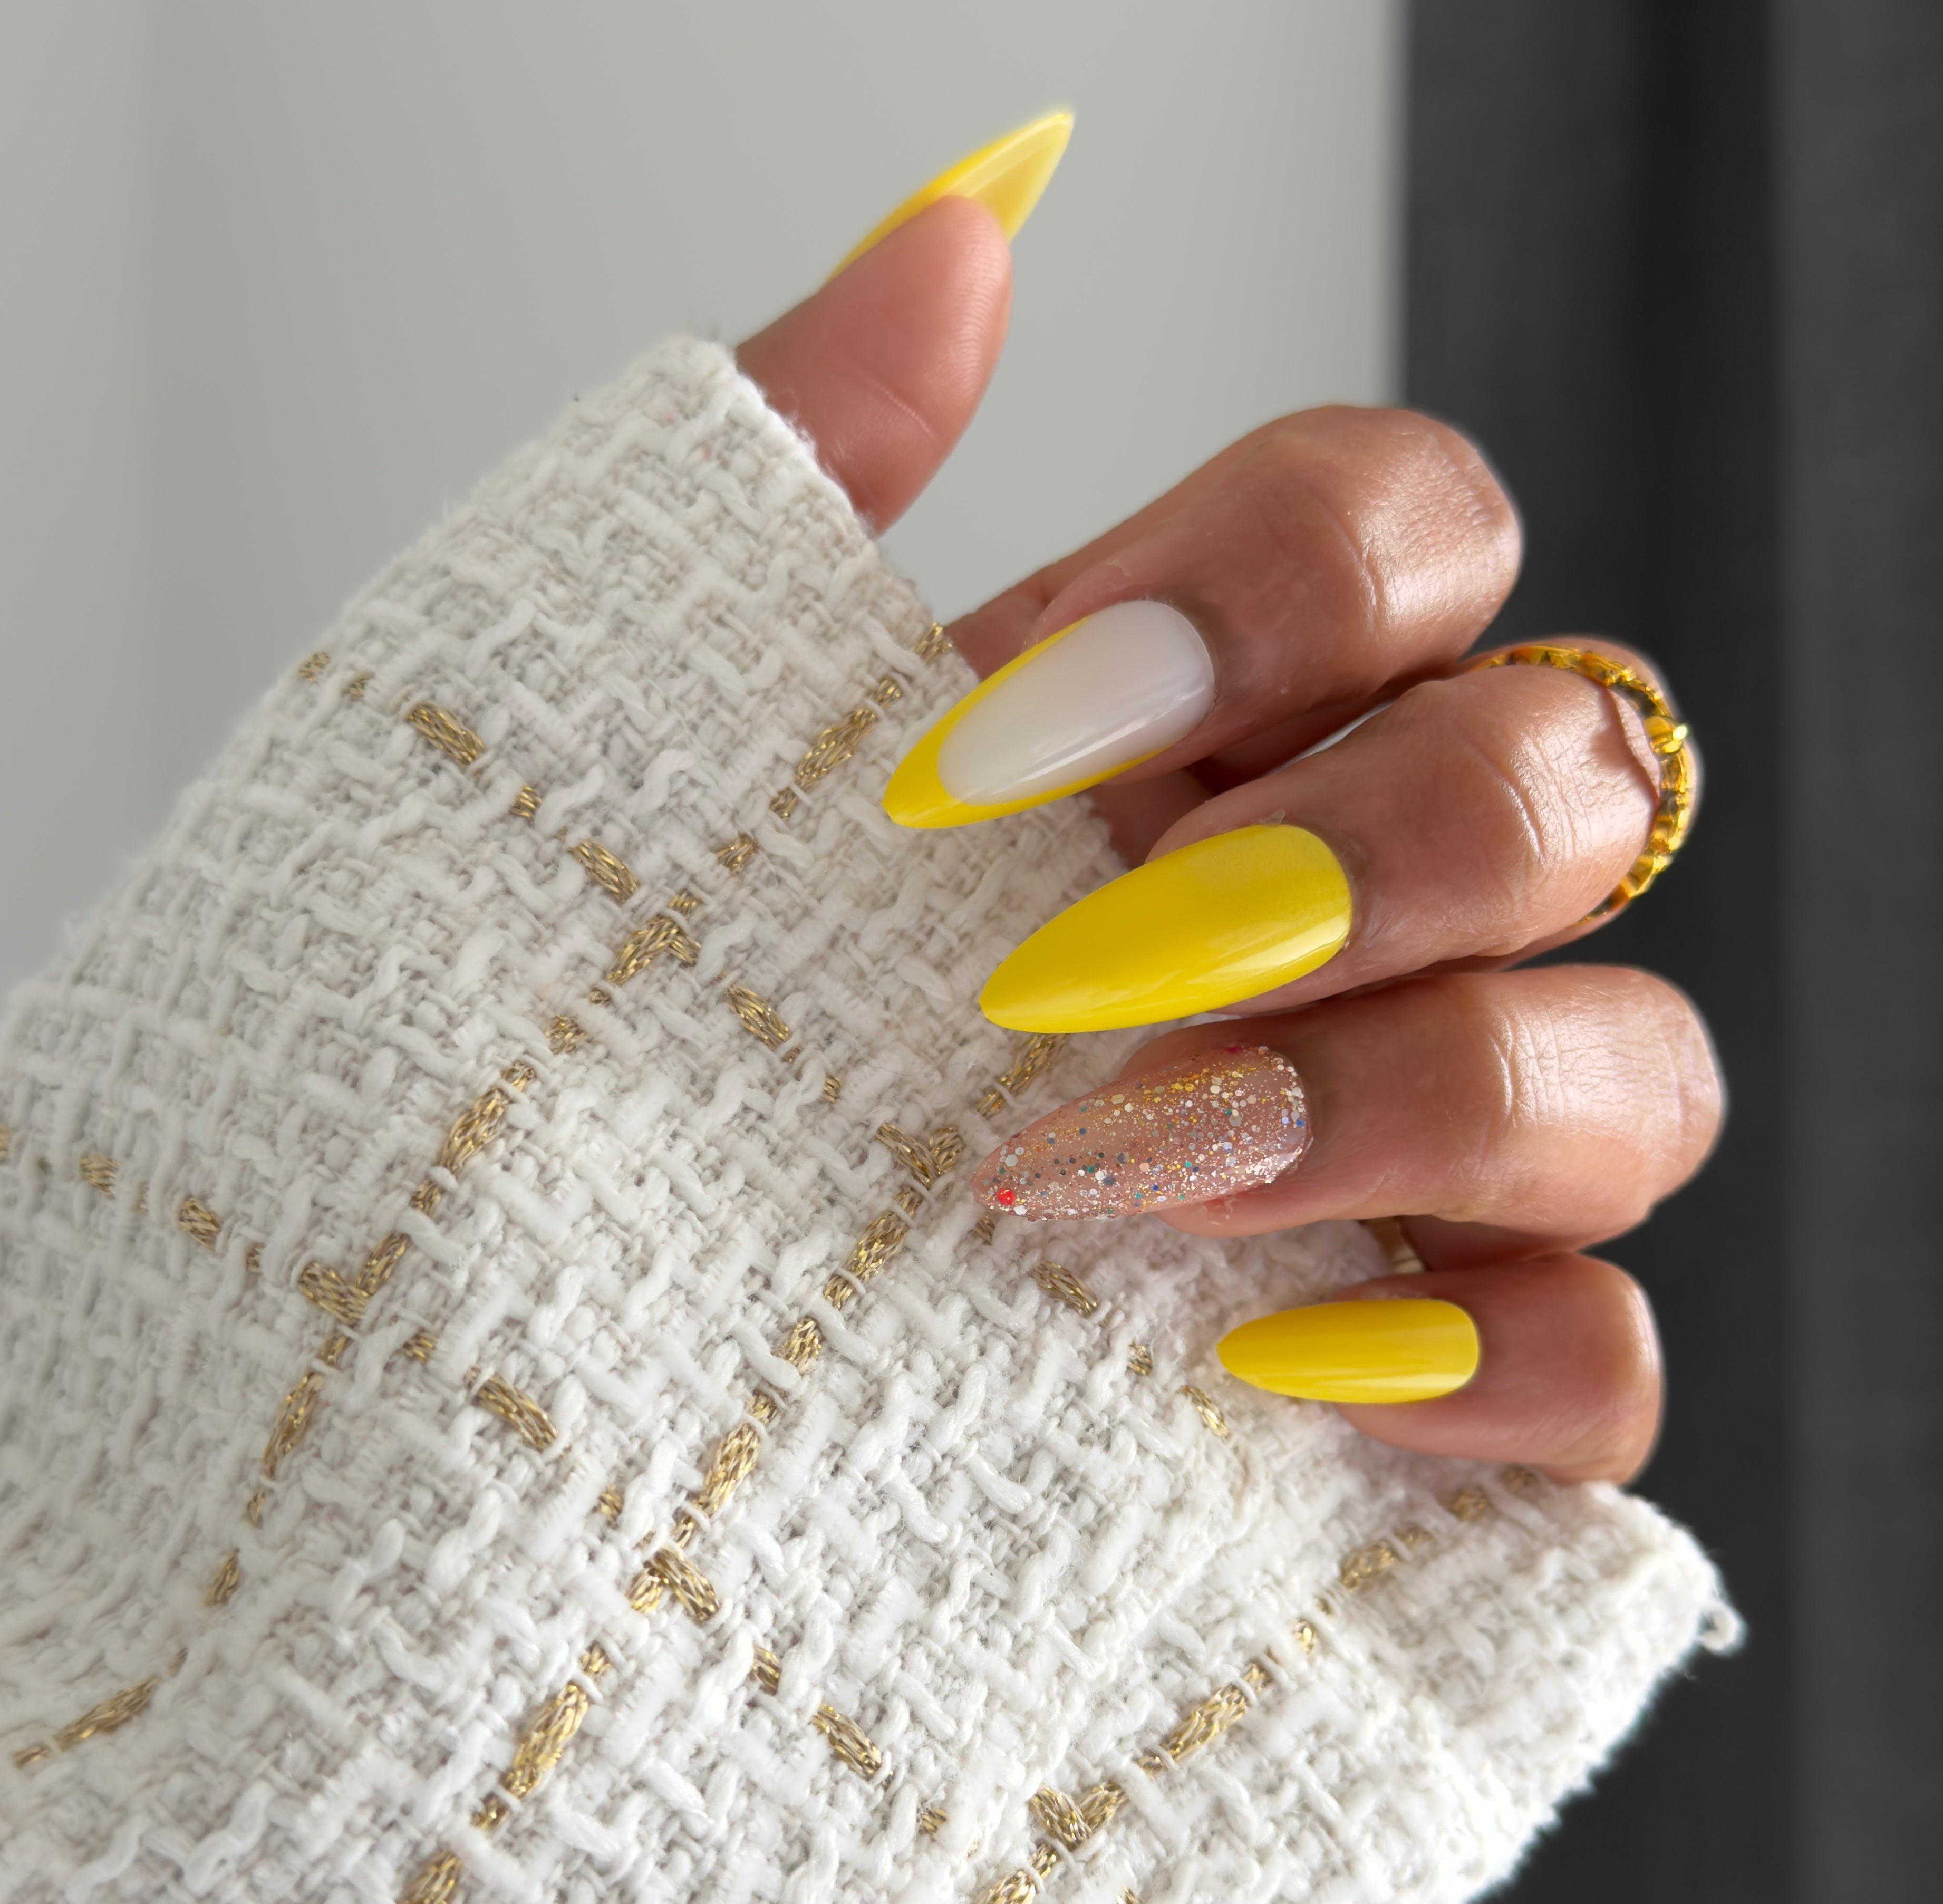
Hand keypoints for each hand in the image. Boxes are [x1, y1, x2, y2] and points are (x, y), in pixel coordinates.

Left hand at [734, 179, 1720, 1485]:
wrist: (560, 1309)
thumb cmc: (634, 1022)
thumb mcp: (677, 740)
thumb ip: (814, 460)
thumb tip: (971, 228)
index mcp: (1208, 732)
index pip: (1413, 533)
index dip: (1284, 591)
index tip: (1003, 751)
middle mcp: (1360, 923)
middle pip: (1571, 788)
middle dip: (1369, 859)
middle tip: (1092, 972)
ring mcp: (1419, 1165)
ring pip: (1637, 1072)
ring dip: (1436, 1098)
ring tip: (1159, 1169)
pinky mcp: (1429, 1380)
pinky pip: (1604, 1366)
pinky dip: (1497, 1372)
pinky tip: (1282, 1367)